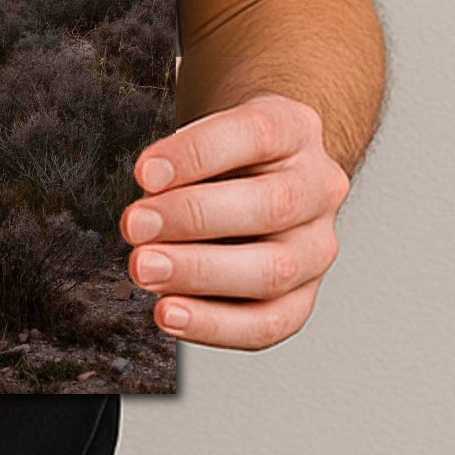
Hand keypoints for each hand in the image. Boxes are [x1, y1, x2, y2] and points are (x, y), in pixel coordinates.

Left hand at [119, 94, 349, 350]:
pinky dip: (215, 325)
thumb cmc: (226, 153)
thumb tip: (151, 199)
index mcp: (296, 130)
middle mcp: (319, 188)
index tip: (144, 173)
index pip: (254, 135)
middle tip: (135, 226)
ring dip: (200, 274)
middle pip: (271, 206)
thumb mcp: (209, 130)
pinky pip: (268, 323)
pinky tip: (171, 313)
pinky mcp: (304, 296)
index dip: (196, 155)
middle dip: (193, 218)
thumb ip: (183, 159)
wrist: (264, 174)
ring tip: (146, 270)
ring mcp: (318, 246)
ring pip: (274, 270)